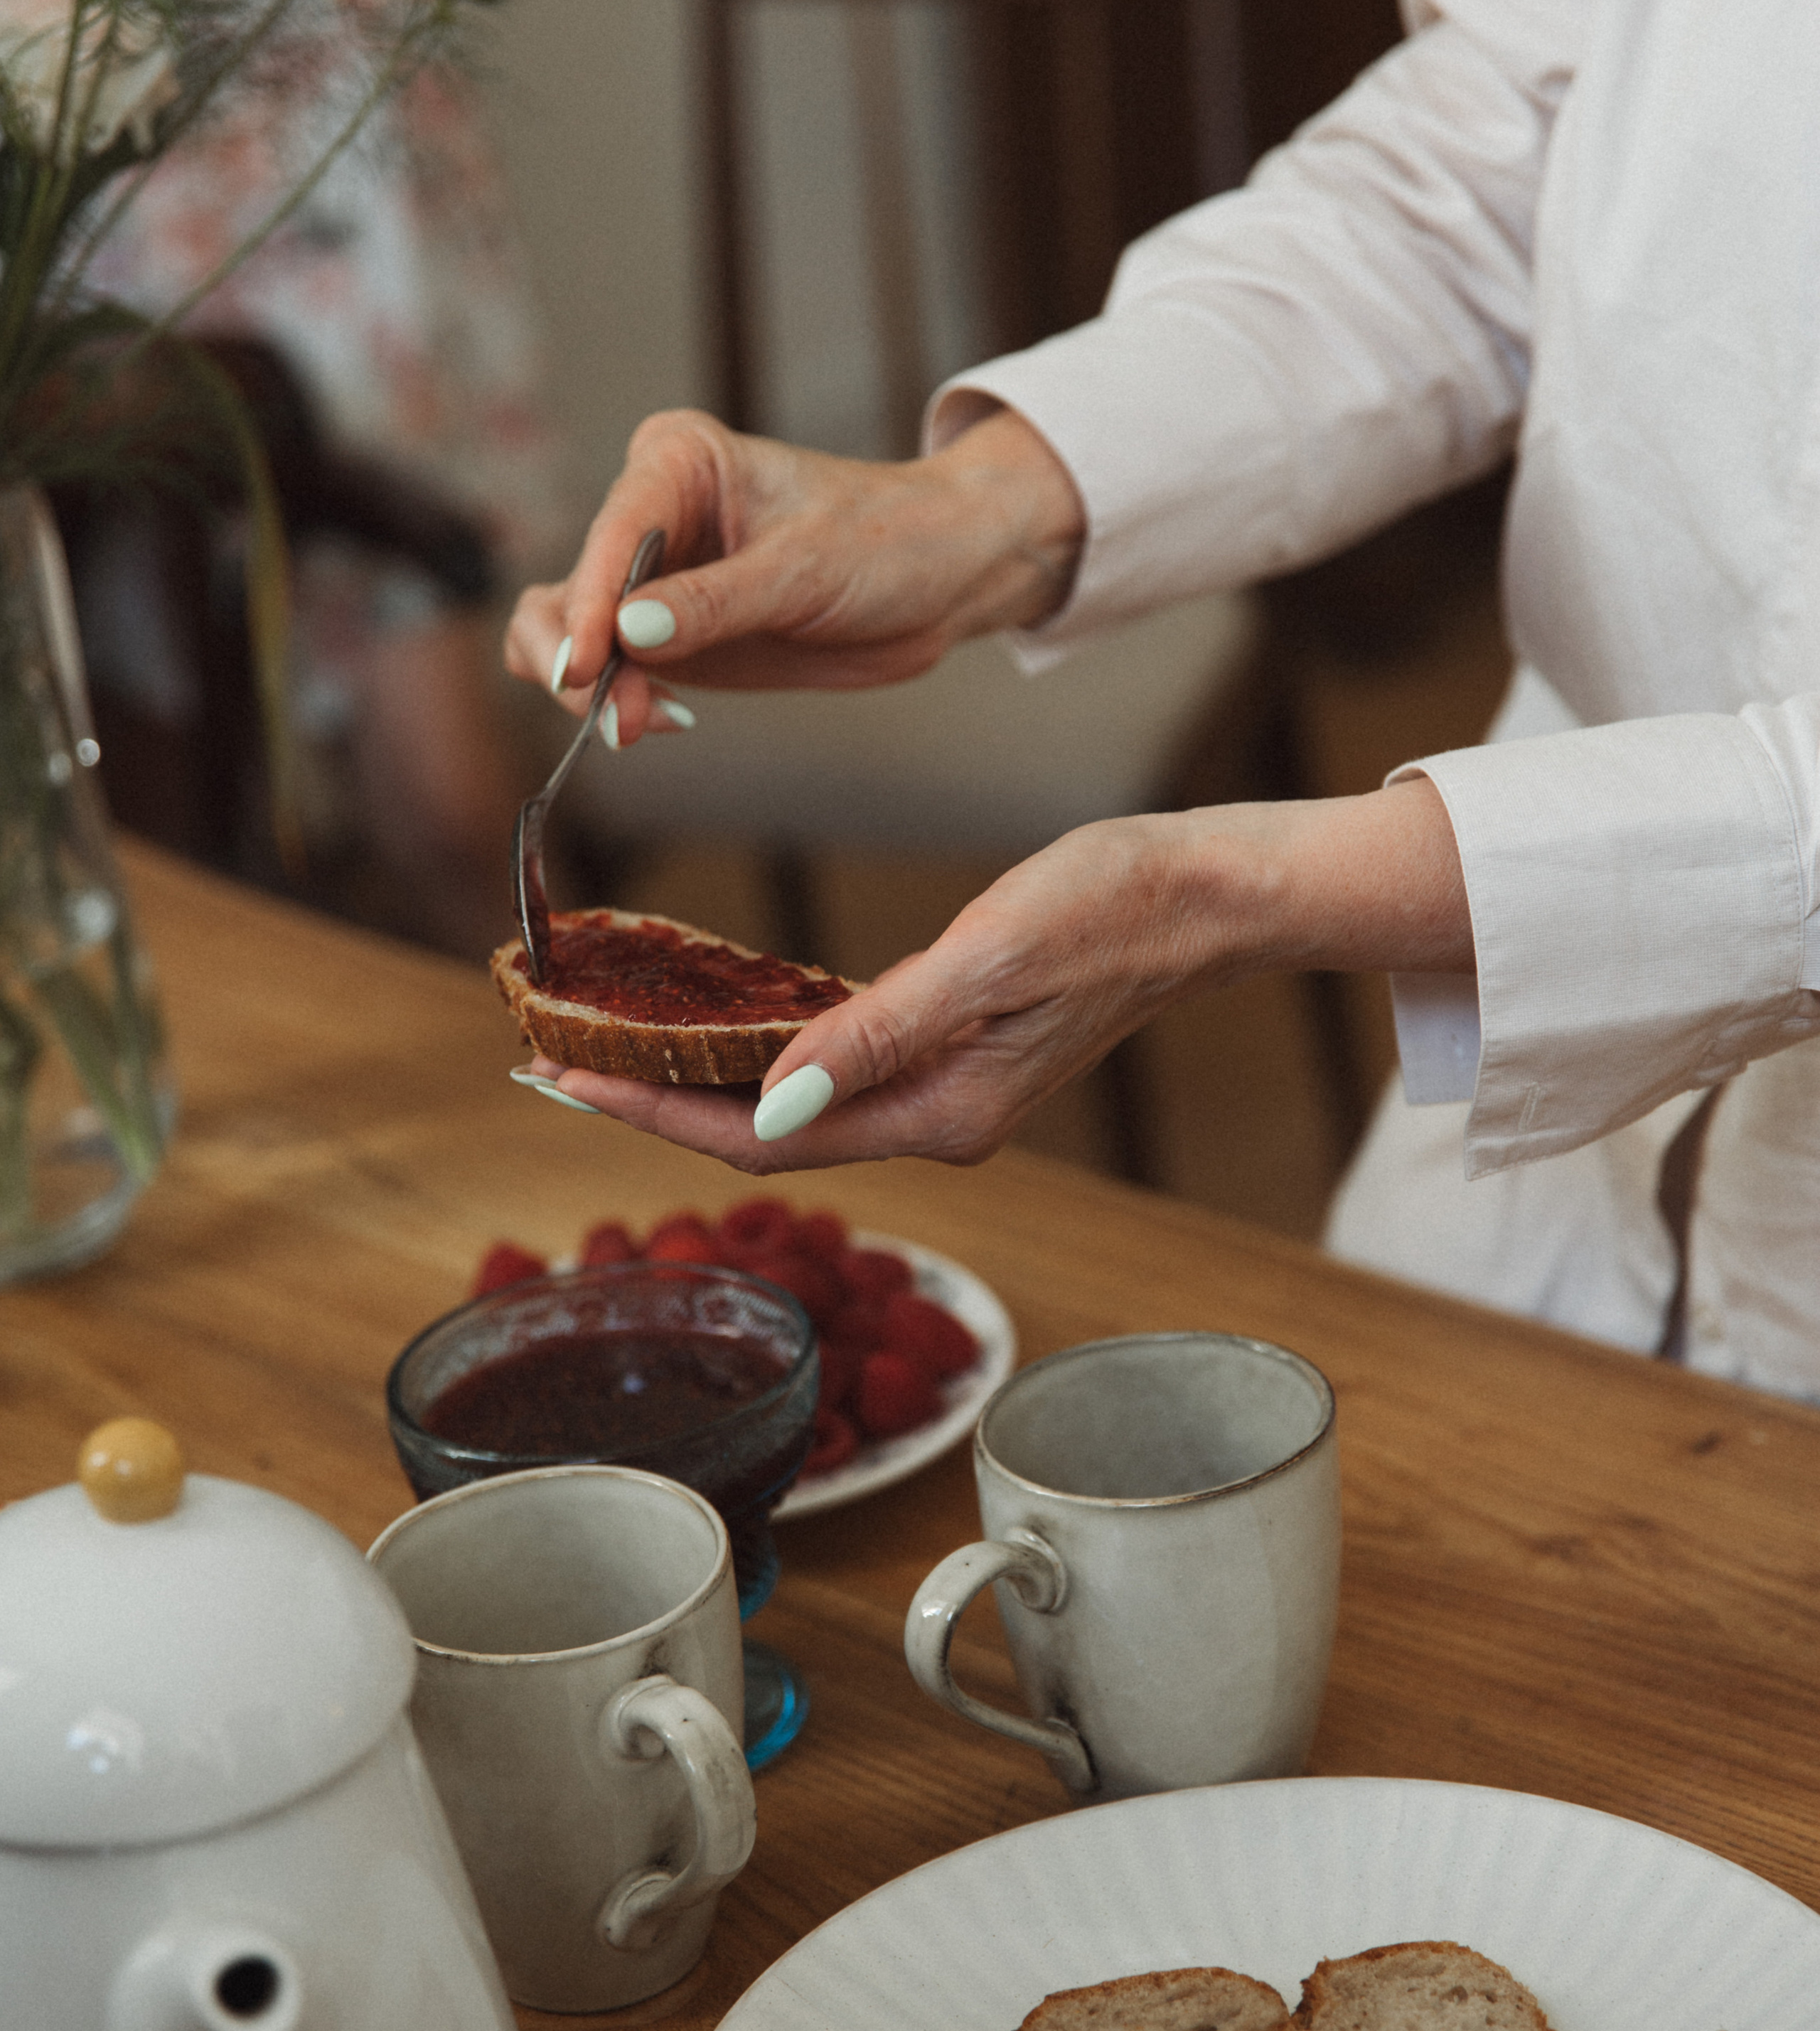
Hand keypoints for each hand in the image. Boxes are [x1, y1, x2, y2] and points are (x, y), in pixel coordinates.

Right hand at [503, 403, 1084, 742]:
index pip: (610, 532)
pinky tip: (659, 718)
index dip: (588, 605)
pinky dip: (616, 701)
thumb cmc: (887, 539)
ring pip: (573, 636)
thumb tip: (629, 633)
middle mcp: (650, 513)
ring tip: (639, 725)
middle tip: (619, 719)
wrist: (941, 576)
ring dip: (593, 690)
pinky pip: (612, 672)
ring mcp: (653, 580)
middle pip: (570, 587)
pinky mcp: (669, 635)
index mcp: (677, 460)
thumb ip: (715, 603)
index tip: (586, 667)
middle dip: (581, 658)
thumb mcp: (805, 570)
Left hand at [519, 782, 1474, 1172]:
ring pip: (794, 1106)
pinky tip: (722, 1027)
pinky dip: (765, 1054)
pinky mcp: (960, 1056)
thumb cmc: (1110, 907)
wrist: (1209, 893)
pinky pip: (835, 1071)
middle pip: (763, 1133)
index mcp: (936, 1114)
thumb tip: (772, 1102)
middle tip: (548, 1063)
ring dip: (699, 1081)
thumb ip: (874, 1036)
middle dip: (653, 1102)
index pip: (762, 1137)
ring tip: (608, 1048)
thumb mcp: (987, 959)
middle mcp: (935, 1121)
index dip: (652, 1114)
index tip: (556, 1081)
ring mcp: (948, 1095)